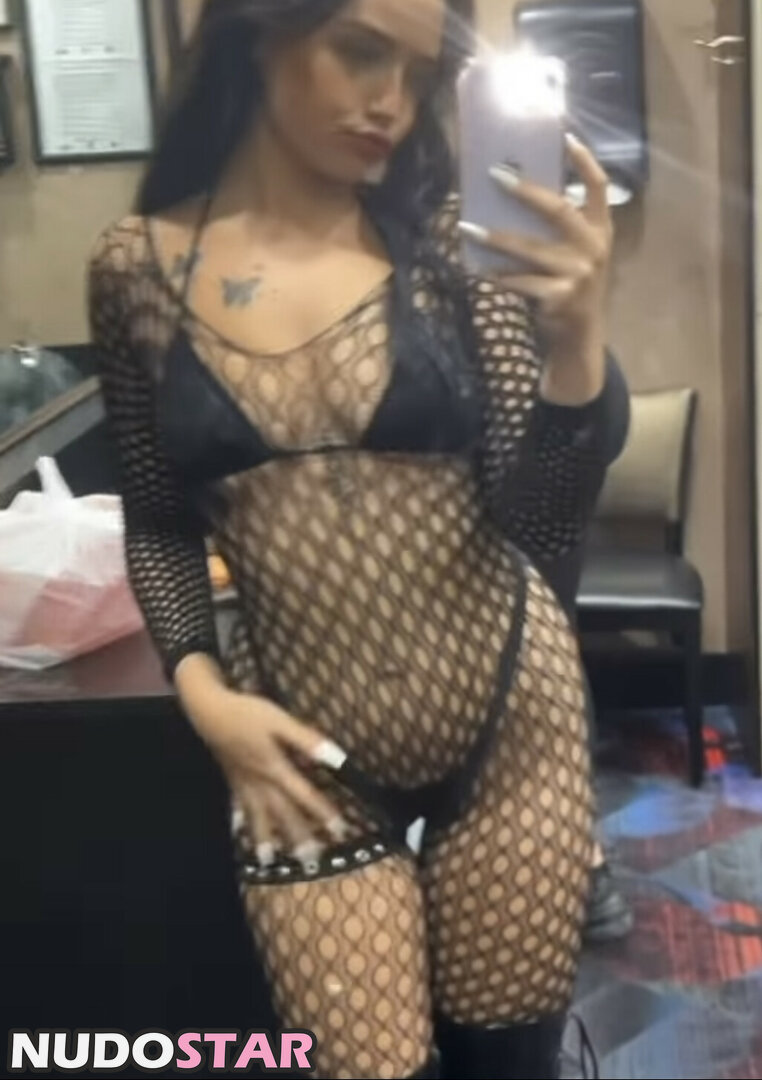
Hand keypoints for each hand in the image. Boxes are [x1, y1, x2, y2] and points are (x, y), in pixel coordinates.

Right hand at [189, 684, 349, 871]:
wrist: (209, 711)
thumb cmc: (248, 713)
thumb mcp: (281, 721)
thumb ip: (307, 741)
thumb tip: (336, 758)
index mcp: (275, 769)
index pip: (304, 796)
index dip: (324, 813)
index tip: (341, 830)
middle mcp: (260, 782)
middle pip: (282, 814)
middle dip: (298, 837)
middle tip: (311, 860)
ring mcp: (244, 783)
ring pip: (257, 816)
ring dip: (264, 838)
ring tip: (267, 861)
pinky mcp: (232, 778)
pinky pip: (238, 807)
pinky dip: (240, 821)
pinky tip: (239, 831)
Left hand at [459, 133, 612, 403]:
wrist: (578, 338)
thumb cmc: (570, 288)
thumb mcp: (575, 255)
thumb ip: (557, 230)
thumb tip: (511, 195)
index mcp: (601, 230)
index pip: (599, 187)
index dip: (584, 161)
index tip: (564, 135)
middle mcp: (594, 248)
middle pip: (558, 209)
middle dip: (525, 190)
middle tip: (495, 174)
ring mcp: (579, 274)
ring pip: (530, 249)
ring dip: (496, 238)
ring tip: (467, 228)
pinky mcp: (561, 298)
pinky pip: (520, 282)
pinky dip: (497, 276)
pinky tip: (476, 269)